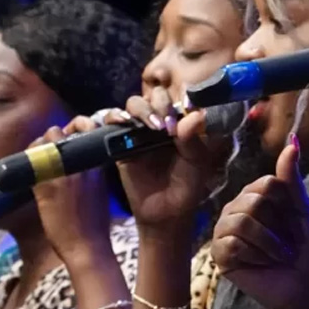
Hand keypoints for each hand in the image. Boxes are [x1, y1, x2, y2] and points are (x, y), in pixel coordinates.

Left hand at [30, 121, 114, 263]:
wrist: (87, 246)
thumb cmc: (95, 225)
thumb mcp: (99, 191)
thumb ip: (90, 174)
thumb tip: (76, 167)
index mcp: (97, 162)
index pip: (84, 131)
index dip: (73, 132)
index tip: (66, 142)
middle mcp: (81, 161)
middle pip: (60, 132)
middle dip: (52, 138)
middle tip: (47, 152)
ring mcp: (62, 170)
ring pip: (45, 140)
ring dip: (38, 146)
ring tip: (37, 161)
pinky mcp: (45, 182)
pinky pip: (31, 158)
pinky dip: (27, 159)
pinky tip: (27, 169)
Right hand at [113, 88, 228, 228]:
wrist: (164, 213)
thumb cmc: (186, 187)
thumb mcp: (196, 164)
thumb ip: (193, 140)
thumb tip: (194, 115)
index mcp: (180, 124)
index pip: (177, 97)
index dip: (178, 99)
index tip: (181, 115)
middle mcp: (160, 122)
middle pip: (154, 95)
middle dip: (159, 103)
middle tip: (165, 126)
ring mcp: (139, 131)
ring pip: (134, 104)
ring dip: (141, 109)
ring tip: (151, 127)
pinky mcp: (120, 143)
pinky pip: (112, 122)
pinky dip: (114, 116)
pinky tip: (122, 122)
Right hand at [211, 134, 308, 308]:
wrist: (299, 283)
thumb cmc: (300, 246)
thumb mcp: (301, 209)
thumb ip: (291, 179)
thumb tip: (291, 142)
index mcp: (252, 193)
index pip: (267, 184)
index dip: (287, 207)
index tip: (294, 225)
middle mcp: (234, 207)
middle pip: (254, 202)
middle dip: (278, 228)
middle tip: (285, 243)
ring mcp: (223, 230)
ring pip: (243, 222)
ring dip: (269, 244)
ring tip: (276, 255)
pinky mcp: (218, 253)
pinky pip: (234, 244)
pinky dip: (255, 256)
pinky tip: (259, 264)